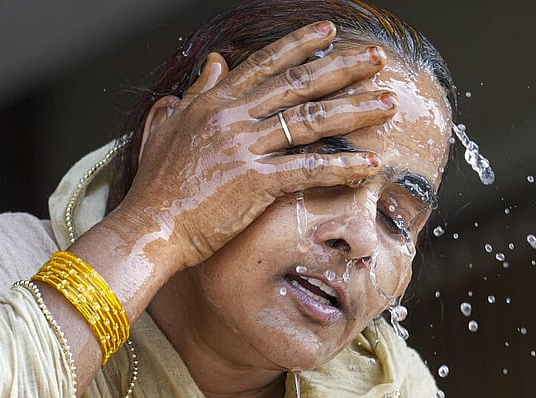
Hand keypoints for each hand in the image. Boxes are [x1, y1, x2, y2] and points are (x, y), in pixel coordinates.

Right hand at [114, 21, 397, 269]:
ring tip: (387, 104)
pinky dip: (343, 166)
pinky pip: (309, 168)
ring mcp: (244, 147)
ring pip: (311, 120)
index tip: (328, 32)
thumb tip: (213, 64)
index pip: (265, 64)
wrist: (149, 227)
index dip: (299, 45)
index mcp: (214, 103)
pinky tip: (370, 164)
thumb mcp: (166, 127)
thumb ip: (194, 93)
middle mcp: (232, 117)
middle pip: (298, 83)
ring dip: (355, 109)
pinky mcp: (255, 180)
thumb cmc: (156, 187)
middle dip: (343, 68)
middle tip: (376, 58)